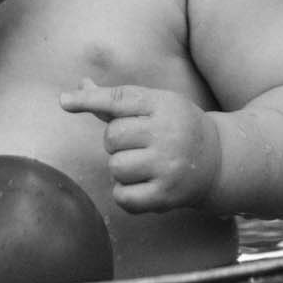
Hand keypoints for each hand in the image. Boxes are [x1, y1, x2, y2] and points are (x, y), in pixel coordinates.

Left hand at [59, 79, 221, 213]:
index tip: (64, 101)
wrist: (218, 160)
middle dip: (116, 143)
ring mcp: (167, 166)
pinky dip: (125, 194)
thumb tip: (80, 85)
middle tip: (139, 144)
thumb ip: (117, 100)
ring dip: (122, 168)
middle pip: (111, 137)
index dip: (89, 100)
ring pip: (115, 167)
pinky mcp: (166, 196)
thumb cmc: (176, 127)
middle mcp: (167, 134)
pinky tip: (142, 185)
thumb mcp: (155, 104)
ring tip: (144, 165)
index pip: (118, 100)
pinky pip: (123, 197)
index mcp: (162, 105)